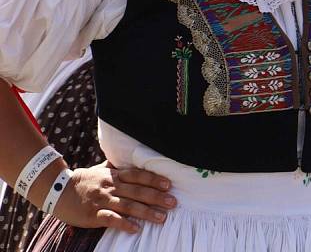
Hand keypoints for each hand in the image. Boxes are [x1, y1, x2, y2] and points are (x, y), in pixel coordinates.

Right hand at [53, 162, 177, 233]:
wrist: (58, 190)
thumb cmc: (82, 180)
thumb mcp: (100, 170)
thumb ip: (114, 167)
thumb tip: (126, 159)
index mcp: (114, 175)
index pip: (138, 175)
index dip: (153, 179)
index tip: (169, 184)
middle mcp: (111, 186)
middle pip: (137, 190)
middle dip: (156, 196)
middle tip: (173, 202)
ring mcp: (103, 200)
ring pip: (128, 206)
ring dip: (146, 212)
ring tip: (162, 218)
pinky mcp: (94, 215)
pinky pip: (111, 219)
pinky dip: (124, 224)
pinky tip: (136, 229)